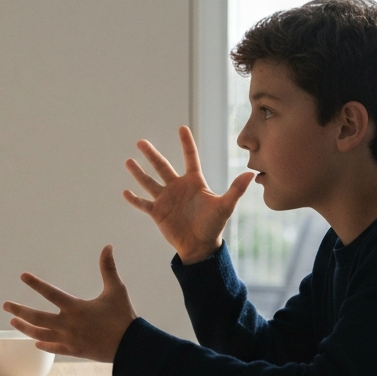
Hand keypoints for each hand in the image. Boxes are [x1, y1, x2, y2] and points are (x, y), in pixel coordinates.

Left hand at [3, 246, 137, 362]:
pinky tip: (35, 342)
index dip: (36, 284)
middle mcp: (68, 324)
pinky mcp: (74, 350)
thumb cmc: (124, 317)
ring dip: (25, 328)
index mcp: (76, 307)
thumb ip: (108, 268)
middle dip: (19, 310)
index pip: (50, 293)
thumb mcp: (116, 290)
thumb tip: (108, 246)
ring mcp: (69, 339)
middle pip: (37, 317)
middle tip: (5, 305)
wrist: (131, 347)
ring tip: (12, 322)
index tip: (23, 276)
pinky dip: (43, 345)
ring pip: (40, 334)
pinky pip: (54, 348)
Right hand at [124, 126, 253, 263]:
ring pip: (149, 182)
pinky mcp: (157, 213)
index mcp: (194, 182)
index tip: (182, 128)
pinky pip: (143, 204)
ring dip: (139, 173)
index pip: (190, 158)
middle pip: (162, 166)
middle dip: (151, 154)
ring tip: (129, 161)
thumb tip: (251, 174)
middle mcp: (178, 187)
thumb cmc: (214, 226)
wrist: (201, 247)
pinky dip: (134, 199)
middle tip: (141, 142)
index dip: (186, 143)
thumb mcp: (225, 207)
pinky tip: (125, 192)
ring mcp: (166, 199)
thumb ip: (236, 190)